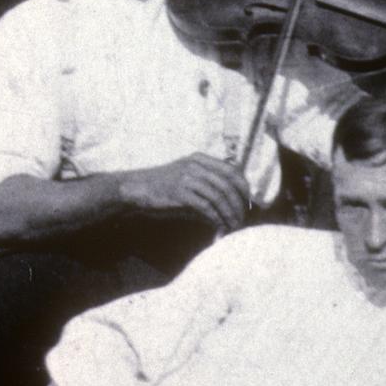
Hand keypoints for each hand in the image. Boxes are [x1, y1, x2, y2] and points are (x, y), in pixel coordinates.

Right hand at [123, 153, 249, 231]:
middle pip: (229, 184)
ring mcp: (188, 178)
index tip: (249, 203)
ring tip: (233, 226)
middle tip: (242, 218)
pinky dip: (216, 218)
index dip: (244, 188)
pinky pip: (206, 207)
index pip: (233, 170)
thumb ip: (207, 182)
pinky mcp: (180, 193)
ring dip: (229, 214)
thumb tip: (230, 200)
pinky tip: (219, 227)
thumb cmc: (163, 185)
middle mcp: (196, 165)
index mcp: (201, 159)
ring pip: (220, 196)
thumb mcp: (186, 175)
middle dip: (239, 203)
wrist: (136, 187)